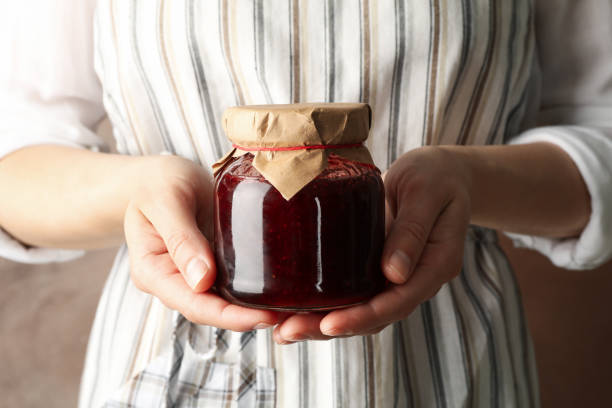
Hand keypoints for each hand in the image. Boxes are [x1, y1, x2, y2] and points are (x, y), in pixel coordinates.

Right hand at [124, 155, 282, 330]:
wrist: (157, 175)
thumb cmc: (155, 182)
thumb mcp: (165, 200)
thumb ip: (180, 238)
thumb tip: (201, 280)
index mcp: (152, 272)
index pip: (193, 305)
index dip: (228, 317)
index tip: (261, 316)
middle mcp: (172, 280)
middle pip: (212, 309)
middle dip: (247, 316)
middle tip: (286, 314)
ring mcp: (191, 274)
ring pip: (224, 299)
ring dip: (252, 306)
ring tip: (287, 306)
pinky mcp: (210, 262)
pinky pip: (231, 280)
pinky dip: (252, 285)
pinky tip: (276, 285)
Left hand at [273, 147, 470, 342]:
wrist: (440, 173)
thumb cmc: (436, 176)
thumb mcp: (426, 193)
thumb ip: (412, 230)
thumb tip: (393, 273)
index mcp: (436, 264)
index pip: (399, 301)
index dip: (364, 317)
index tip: (330, 324)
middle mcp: (416, 279)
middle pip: (376, 316)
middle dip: (333, 327)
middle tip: (290, 331)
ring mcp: (397, 276)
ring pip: (362, 310)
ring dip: (324, 323)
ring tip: (285, 329)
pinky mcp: (378, 268)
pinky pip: (355, 293)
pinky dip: (328, 304)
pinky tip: (296, 309)